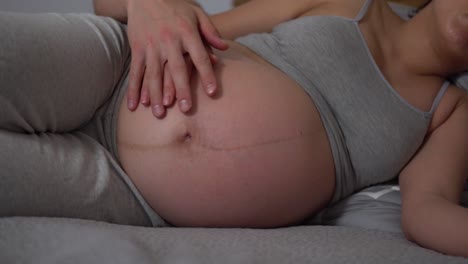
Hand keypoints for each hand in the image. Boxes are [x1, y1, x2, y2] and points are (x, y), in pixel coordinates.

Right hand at [125, 0, 228, 117]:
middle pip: (176, 69)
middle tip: (186, 110)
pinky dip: (134, 89)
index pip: (199, 57)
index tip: (212, 92)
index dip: (206, 75)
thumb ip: (211, 32)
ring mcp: (151, 45)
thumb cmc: (175, 6)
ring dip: (156, 95)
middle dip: (181, 90)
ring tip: (160, 113)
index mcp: (186, 32)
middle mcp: (168, 40)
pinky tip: (135, 105)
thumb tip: (225, 48)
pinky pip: (135, 72)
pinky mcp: (137, 49)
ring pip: (153, 74)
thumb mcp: (197, 14)